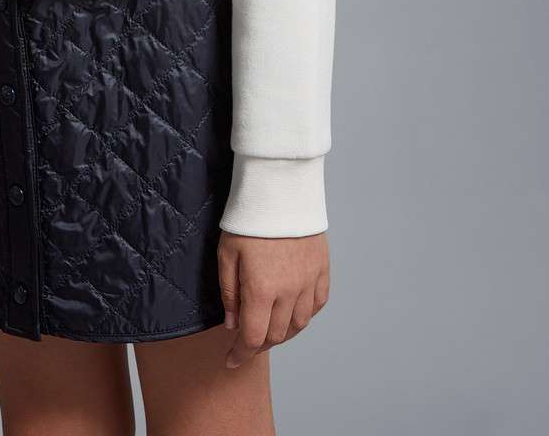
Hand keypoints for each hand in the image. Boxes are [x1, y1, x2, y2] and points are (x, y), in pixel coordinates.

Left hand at [217, 229, 329, 368]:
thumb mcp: (227, 253)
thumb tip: (232, 325)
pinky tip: (293, 313)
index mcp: (261, 289)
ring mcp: (308, 281)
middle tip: (246, 342)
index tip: (231, 361)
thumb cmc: (248, 218)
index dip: (241, 354)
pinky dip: (305, 316)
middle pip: (277, 335)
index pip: (253, 338)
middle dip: (259, 344)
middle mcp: (289, 291)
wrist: (280, 188)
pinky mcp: (321, 269)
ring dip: (283, 333)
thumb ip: (229, 293)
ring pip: (299, 324)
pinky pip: (317, 305)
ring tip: (269, 330)